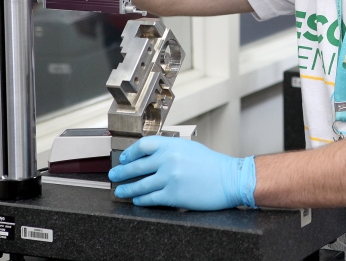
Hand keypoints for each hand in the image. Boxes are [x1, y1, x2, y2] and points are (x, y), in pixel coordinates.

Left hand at [108, 136, 256, 210]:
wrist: (230, 179)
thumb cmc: (214, 165)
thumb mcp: (190, 148)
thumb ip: (171, 150)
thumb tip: (151, 157)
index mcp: (173, 145)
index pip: (143, 146)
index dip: (129, 153)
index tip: (124, 158)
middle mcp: (169, 160)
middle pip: (136, 166)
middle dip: (122, 172)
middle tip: (115, 175)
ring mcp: (169, 178)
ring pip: (140, 185)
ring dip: (127, 189)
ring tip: (121, 191)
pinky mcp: (173, 195)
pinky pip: (150, 199)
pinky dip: (141, 200)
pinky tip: (138, 200)